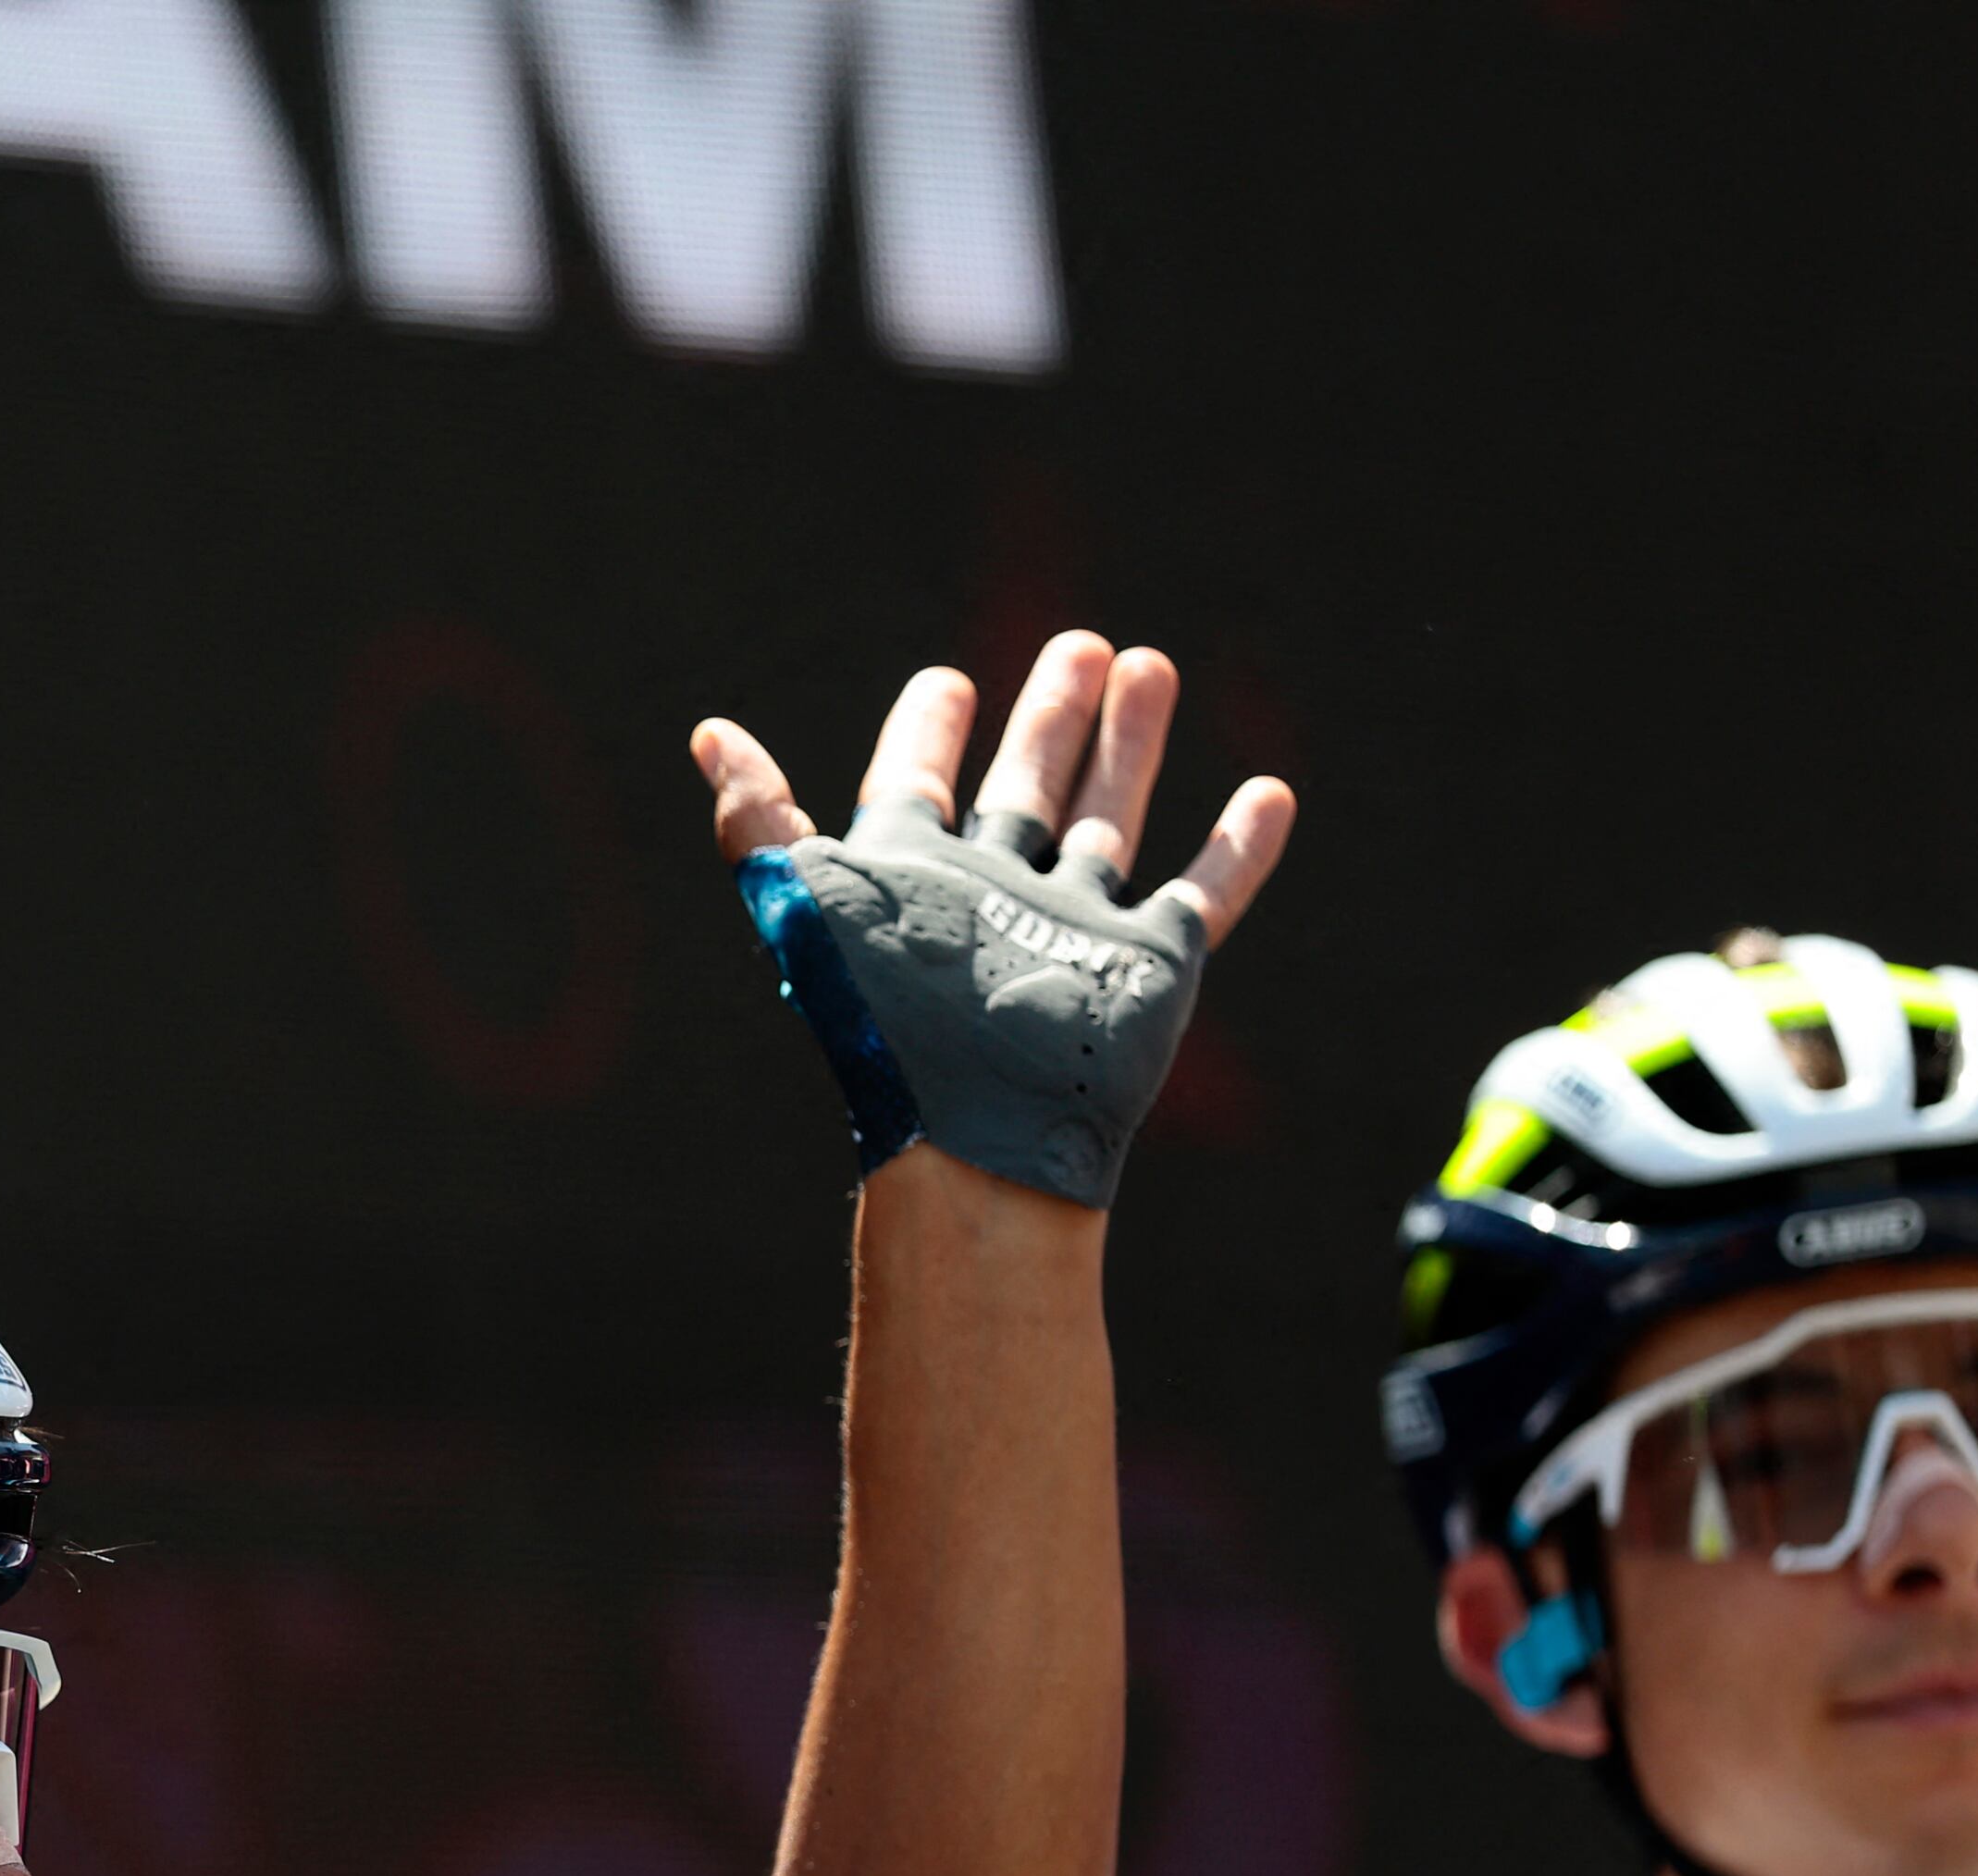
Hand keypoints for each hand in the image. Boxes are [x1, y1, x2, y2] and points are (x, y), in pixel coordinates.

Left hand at [689, 634, 1297, 1207]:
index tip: (946, 684)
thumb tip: (707, 733)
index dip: (927, 736)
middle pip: (1024, 788)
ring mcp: (1075, 928)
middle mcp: (993, 899)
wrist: (979, 1129)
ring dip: (1129, 745)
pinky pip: (1202, 894)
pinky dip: (1238, 847)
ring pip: (1107, 819)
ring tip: (1149, 665)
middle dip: (1049, 718)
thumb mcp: (808, 903)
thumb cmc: (886, 1022)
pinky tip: (1271, 792)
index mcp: (912, 880)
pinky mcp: (1149, 965)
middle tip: (1081, 644)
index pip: (914, 787)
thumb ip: (759, 823)